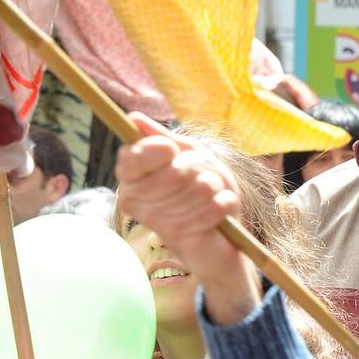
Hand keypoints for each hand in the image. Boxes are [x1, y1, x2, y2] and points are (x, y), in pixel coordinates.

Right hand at [115, 114, 258, 322]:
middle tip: (203, 180)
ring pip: (199, 187)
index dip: (154, 150)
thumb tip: (134, 118)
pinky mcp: (180, 236)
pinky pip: (214, 205)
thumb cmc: (202, 194)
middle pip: (175, 170)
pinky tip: (220, 213)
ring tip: (211, 198)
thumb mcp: (189, 157)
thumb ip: (162, 139)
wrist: (219, 240)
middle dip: (201, 169)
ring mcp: (156, 220)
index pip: (132, 158)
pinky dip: (225, 203)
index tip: (170, 148)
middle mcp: (136, 201)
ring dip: (215, 188)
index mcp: (133, 179)